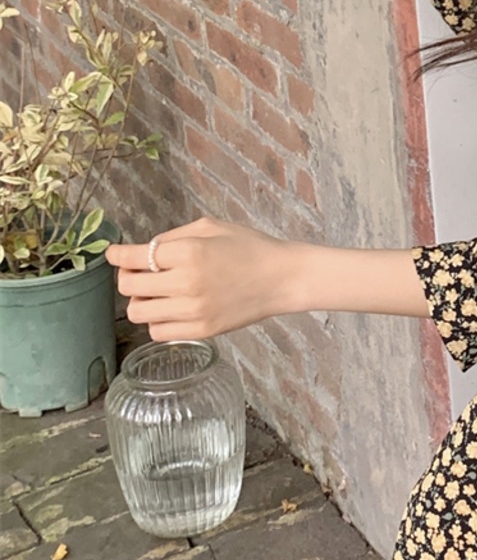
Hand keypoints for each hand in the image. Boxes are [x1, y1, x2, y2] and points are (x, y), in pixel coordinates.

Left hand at [105, 217, 293, 340]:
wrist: (281, 277)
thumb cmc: (249, 247)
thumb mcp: (211, 228)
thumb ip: (174, 237)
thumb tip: (145, 249)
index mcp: (188, 252)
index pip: (134, 257)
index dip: (116, 255)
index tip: (112, 254)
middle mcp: (186, 283)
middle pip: (130, 288)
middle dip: (128, 277)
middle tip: (139, 272)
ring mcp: (192, 310)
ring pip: (138, 313)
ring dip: (141, 301)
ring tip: (156, 292)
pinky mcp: (201, 330)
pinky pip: (158, 331)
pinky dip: (157, 320)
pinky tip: (171, 308)